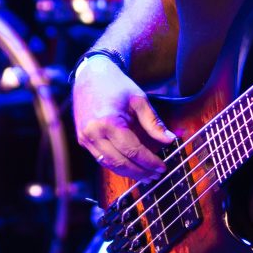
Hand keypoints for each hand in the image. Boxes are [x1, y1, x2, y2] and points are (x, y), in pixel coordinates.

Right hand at [73, 55, 175, 181]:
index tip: (162, 167)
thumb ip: (153, 123)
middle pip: (120, 162)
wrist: (90, 76)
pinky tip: (130, 167)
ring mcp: (85, 138)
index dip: (149, 161)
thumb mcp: (139, 100)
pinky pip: (101, 158)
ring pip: (109, 164)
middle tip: (155, 176)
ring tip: (145, 176)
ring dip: (128, 173)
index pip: (133, 150)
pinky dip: (116, 165)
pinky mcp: (82, 140)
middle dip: (140, 172)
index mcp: (109, 122)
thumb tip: (170, 140)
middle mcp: (94, 133)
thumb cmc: (116, 85)